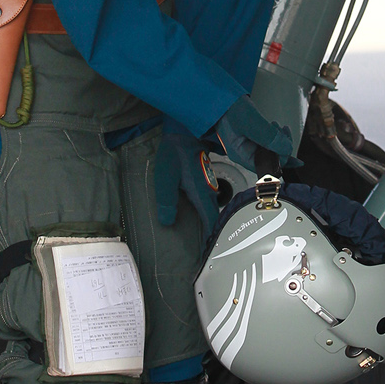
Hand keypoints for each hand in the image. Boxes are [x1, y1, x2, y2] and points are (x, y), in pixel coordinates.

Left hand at [153, 120, 219, 241]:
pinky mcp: (208, 179)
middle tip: (216, 250)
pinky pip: (213, 199)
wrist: (186, 130)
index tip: (213, 253)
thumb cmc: (175, 152)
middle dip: (219, 234)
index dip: (213, 237)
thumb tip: (167, 222)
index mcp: (201, 193)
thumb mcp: (166, 177)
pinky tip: (206, 216)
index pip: (211, 221)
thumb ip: (166, 200)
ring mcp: (211, 184)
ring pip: (216, 208)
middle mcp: (210, 191)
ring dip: (216, 222)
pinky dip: (212, 210)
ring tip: (213, 237)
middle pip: (218, 217)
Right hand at [212, 95, 294, 172]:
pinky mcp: (251, 136)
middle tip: (285, 132)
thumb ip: (269, 137)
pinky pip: (267, 142)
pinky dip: (275, 136)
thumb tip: (286, 149)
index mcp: (241, 154)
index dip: (279, 160)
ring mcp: (247, 145)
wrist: (220, 95)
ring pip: (270, 150)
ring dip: (279, 141)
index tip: (288, 146)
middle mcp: (244, 152)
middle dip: (281, 148)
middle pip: (269, 160)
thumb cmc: (229, 108)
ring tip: (280, 127)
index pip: (265, 167)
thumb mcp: (251, 122)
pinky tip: (277, 128)